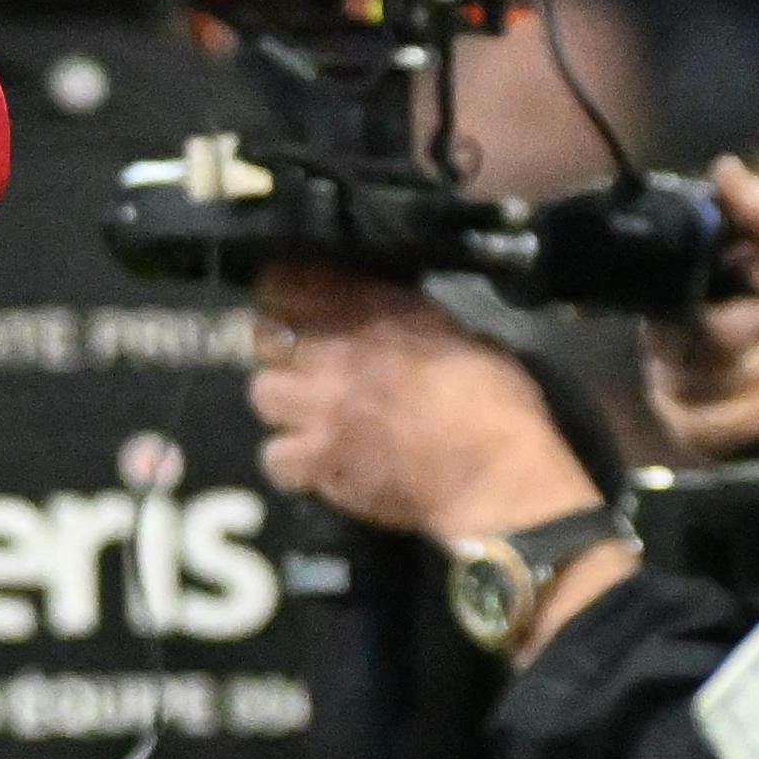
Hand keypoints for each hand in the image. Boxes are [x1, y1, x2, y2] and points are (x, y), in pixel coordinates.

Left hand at [243, 265, 605, 547]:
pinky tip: (313, 464)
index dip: (281, 293)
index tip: (285, 302)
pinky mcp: (319, 461)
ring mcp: (322, 408)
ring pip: (260, 393)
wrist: (497, 475)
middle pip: (264, 337)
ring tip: (305, 416)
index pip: (292, 282)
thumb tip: (395, 325)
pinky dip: (289, 463)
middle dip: (277, 349)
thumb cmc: (497, 405)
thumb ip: (414, 326)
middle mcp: (340, 353)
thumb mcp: (463, 338)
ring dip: (280, 404)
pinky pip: (273, 456)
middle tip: (298, 365)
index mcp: (379, 314)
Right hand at [633, 157, 758, 505]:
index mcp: (694, 289)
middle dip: (742, 328)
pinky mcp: (699, 437)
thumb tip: (724, 167)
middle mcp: (677, 339)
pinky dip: (752, 414)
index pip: (650, 280)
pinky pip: (703, 427)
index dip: (656, 284)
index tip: (683, 290)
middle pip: (675, 333)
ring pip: (693, 380)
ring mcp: (683, 390)